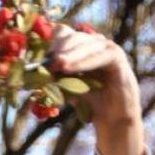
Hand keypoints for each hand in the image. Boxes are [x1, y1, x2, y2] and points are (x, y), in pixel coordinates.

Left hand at [48, 25, 143, 154]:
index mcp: (80, 48)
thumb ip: (56, 82)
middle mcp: (93, 44)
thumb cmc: (91, 104)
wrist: (113, 120)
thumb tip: (37, 77)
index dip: (52, 44)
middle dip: (59, 49)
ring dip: (71, 54)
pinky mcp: (117, 57)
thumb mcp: (68, 90)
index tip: (40, 58)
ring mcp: (106, 48)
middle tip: (48, 62)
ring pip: (86, 45)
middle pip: (73, 37)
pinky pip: (100, 55)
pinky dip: (85, 62)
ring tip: (58, 64)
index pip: (64, 34)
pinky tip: (71, 68)